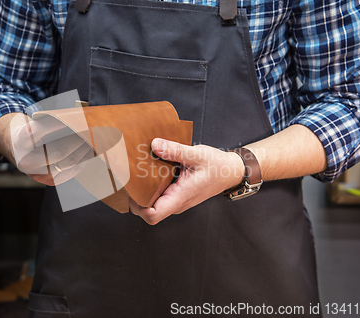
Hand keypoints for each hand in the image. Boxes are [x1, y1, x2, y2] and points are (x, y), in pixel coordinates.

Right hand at [0, 113, 93, 185]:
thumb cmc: (31, 130)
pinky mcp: (48, 181)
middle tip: (91, 131)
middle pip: (59, 151)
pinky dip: (82, 161)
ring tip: (93, 140)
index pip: (41, 131)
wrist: (16, 148)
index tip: (75, 117)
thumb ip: (51, 120)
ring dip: (84, 150)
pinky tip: (89, 151)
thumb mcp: (33, 121)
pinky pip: (70, 172)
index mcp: (21, 141)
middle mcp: (26, 161)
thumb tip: (79, 117)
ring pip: (68, 163)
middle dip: (78, 140)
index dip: (59, 124)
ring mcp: (37, 174)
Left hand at [130, 138, 244, 224]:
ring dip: (141, 192)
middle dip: (135, 198)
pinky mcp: (175, 193)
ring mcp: (175, 199)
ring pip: (151, 203)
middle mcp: (175, 202)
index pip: (153, 215)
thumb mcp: (196, 154)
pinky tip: (146, 171)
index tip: (132, 189)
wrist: (230, 172)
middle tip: (128, 178)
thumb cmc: (217, 166)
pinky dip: (150, 186)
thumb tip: (155, 144)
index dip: (138, 206)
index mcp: (180, 198)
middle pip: (147, 211)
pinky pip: (157, 195)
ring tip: (135, 173)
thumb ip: (175, 150)